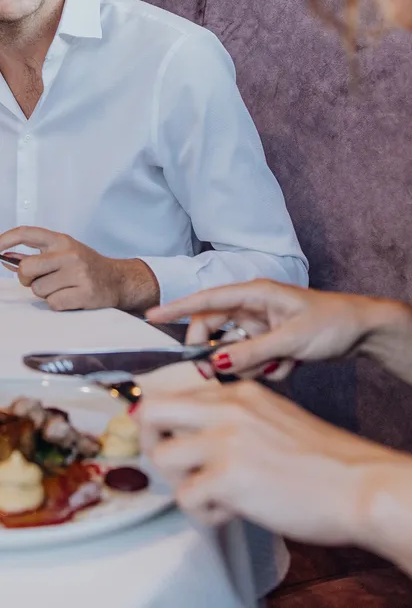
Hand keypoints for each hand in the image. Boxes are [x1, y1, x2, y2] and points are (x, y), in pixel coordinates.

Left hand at [0, 226, 158, 311]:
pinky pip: (53, 303)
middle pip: (27, 268)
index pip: (27, 233)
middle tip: (40, 280)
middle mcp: (69, 253)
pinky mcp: (84, 292)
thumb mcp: (64, 252)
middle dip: (27, 279)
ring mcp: (78, 273)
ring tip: (64, 288)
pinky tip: (72, 297)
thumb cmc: (86, 266)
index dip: (5, 239)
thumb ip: (37, 255)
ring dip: (46, 293)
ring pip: (39, 290)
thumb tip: (7, 259)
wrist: (118, 280)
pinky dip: (59, 304)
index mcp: (61, 240)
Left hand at [140, 379, 393, 543]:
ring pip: (161, 458)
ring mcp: (224, 439)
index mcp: (237, 392)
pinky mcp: (227, 476)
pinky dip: (203, 513)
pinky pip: (185, 499)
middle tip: (172, 467)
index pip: (174, 394)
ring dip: (181, 484)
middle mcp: (226, 408)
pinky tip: (232, 511)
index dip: (160, 423)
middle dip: (149, 443)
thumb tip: (196, 436)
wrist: (357, 482)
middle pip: (150, 412)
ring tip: (213, 496)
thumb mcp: (273, 416)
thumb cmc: (323, 459)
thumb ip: (234, 419)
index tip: (163, 441)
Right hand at [147, 279, 403, 380]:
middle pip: (216, 330)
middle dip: (219, 353)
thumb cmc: (330, 322)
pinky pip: (254, 359)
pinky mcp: (271, 340)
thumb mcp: (289, 340)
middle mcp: (254, 307)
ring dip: (252, 364)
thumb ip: (251, 352)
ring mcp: (262, 324)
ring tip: (282, 363)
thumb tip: (215, 363)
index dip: (177, 308)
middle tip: (219, 375)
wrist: (362, 330)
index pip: (207, 300)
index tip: (151, 316)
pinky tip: (292, 364)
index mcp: (255, 294)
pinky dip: (268, 367)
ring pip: (235, 350)